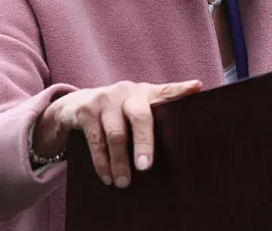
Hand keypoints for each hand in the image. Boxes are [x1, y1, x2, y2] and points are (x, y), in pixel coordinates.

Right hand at [35, 80, 202, 187]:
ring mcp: (105, 99)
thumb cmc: (116, 112)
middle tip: (145, 167)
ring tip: (124, 183)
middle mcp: (127, 92)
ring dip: (120, 162)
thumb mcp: (135, 109)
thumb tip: (183, 139)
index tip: (197, 88)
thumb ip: (155, 117)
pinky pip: (96, 141)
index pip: (166, 91)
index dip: (181, 89)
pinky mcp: (86, 111)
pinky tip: (107, 177)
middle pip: (140, 116)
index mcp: (145, 93)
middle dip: (144, 143)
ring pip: (116, 134)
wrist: (74, 104)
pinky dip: (102, 163)